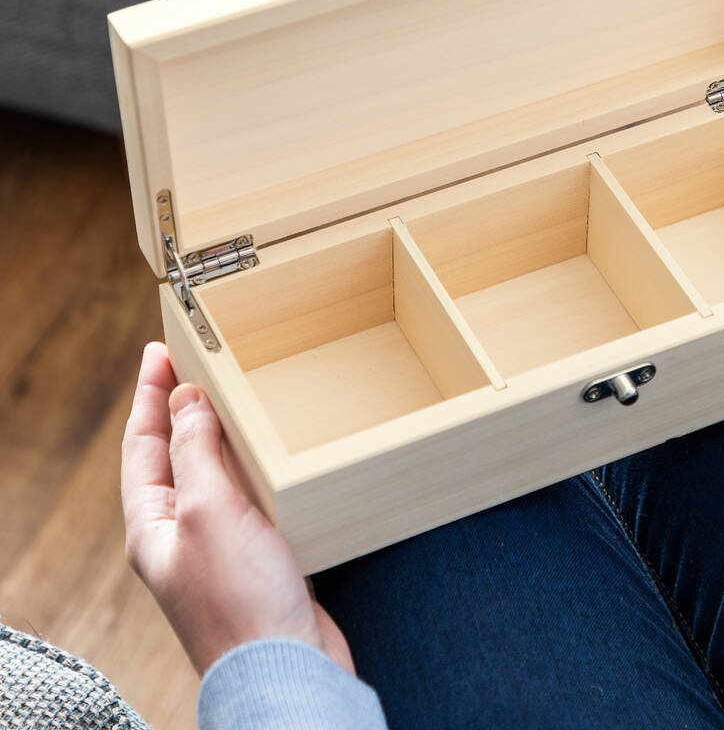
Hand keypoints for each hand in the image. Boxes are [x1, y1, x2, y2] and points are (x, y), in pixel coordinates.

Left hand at [121, 342, 354, 675]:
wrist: (288, 668)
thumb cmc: (241, 600)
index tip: (160, 349)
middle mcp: (180, 533)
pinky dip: (256, 463)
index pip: (142, 444)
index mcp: (153, 525)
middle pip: (173, 455)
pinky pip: (248, 494)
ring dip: (222, 433)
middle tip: (197, 363)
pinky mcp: (257, 554)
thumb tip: (186, 401)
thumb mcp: (210, 511)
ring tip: (236, 397)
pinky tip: (275, 453)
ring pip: (213, 473)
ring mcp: (219, 545)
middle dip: (182, 408)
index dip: (149, 394)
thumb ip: (196, 452)